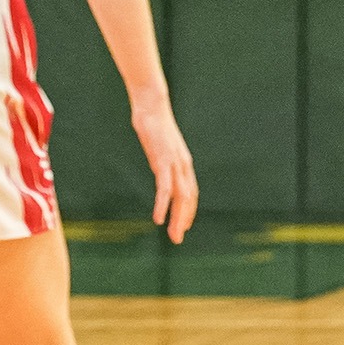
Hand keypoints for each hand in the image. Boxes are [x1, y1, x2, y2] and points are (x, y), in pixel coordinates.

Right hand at [131, 99, 196, 243]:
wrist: (152, 105)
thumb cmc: (154, 123)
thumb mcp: (161, 145)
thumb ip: (163, 158)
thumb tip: (160, 165)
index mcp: (183, 162)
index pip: (191, 192)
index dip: (189, 210)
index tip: (183, 225)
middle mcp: (183, 165)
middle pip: (188, 198)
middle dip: (184, 220)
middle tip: (178, 239)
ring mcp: (174, 163)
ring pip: (180, 197)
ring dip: (177, 218)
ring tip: (173, 235)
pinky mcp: (162, 161)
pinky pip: (164, 188)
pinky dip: (162, 205)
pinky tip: (158, 218)